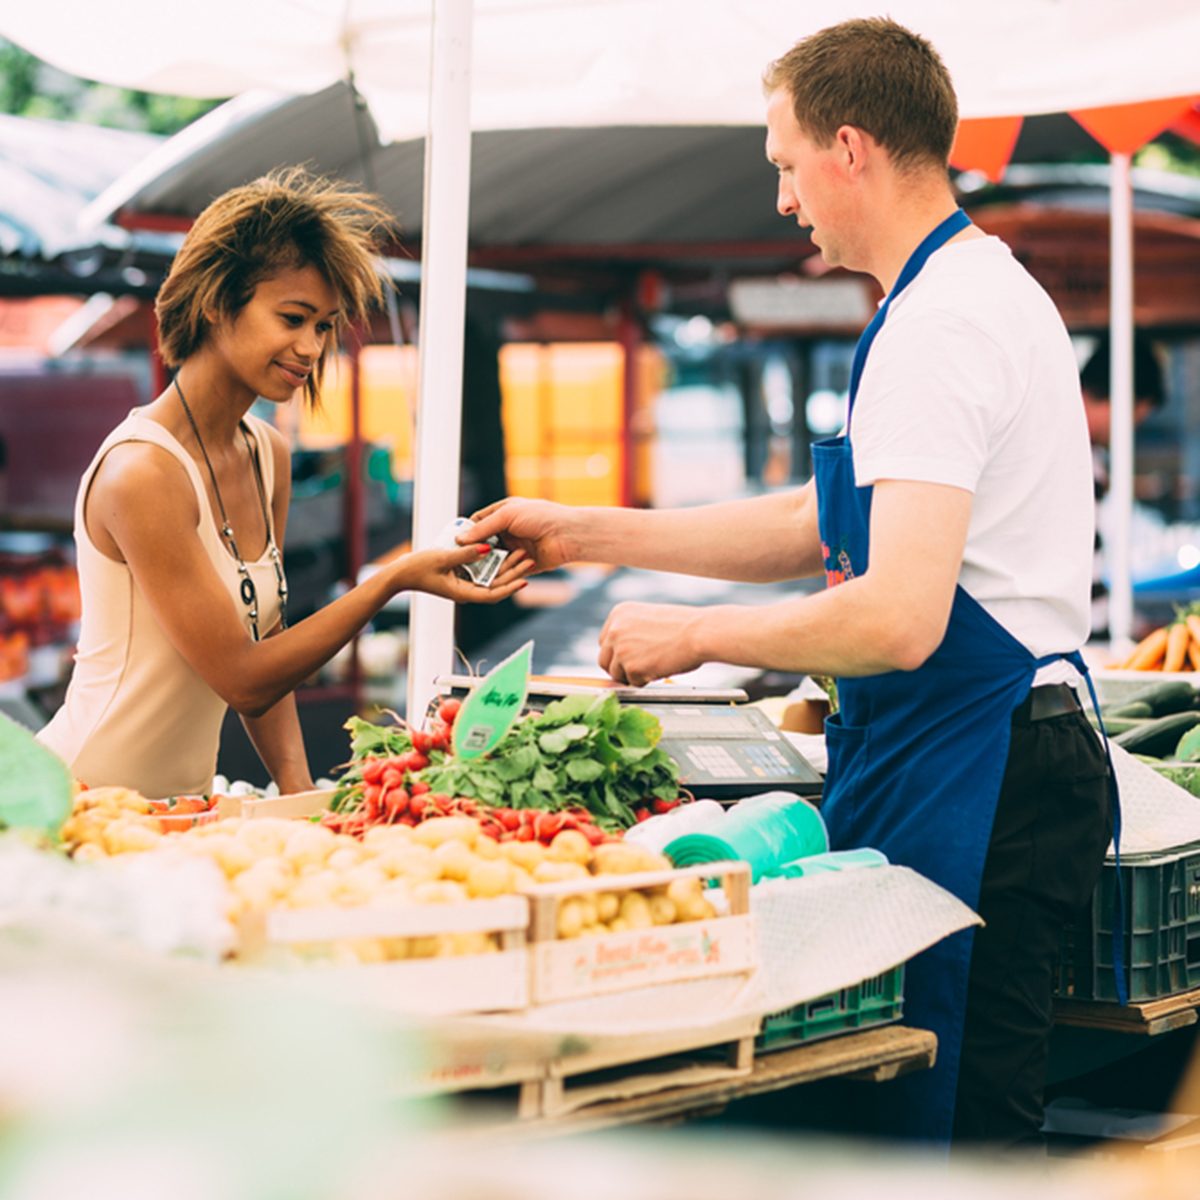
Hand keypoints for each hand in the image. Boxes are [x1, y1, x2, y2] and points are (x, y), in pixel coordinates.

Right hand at [396, 544, 533, 603]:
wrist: (398, 573)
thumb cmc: (416, 568)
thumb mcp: (442, 557)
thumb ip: (466, 553)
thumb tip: (487, 548)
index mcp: (463, 592)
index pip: (492, 594)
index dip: (510, 588)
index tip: (525, 580)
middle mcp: (466, 589)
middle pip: (496, 584)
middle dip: (513, 573)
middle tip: (528, 559)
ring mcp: (464, 581)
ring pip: (491, 575)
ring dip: (506, 565)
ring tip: (522, 553)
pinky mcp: (460, 573)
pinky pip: (480, 568)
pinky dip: (492, 561)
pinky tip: (504, 550)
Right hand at [465, 498, 576, 572]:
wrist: (569, 534)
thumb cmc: (541, 517)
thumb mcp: (508, 516)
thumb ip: (483, 528)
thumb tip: (460, 538)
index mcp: (505, 513)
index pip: (479, 522)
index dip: (466, 532)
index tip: (452, 542)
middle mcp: (509, 531)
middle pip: (484, 543)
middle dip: (473, 551)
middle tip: (457, 561)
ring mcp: (517, 548)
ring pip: (495, 559)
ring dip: (486, 564)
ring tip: (471, 572)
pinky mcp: (524, 564)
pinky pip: (508, 571)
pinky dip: (500, 574)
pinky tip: (488, 579)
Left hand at [598, 601, 706, 686]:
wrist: (700, 632)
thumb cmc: (684, 626)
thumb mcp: (649, 619)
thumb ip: (632, 633)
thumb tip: (622, 655)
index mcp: (619, 613)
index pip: (605, 641)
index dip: (617, 653)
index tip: (628, 659)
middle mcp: (615, 629)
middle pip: (604, 659)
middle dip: (619, 668)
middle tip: (637, 671)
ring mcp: (621, 648)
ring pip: (617, 674)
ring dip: (633, 675)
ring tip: (655, 666)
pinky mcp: (631, 667)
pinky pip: (633, 683)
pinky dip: (646, 681)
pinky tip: (660, 668)